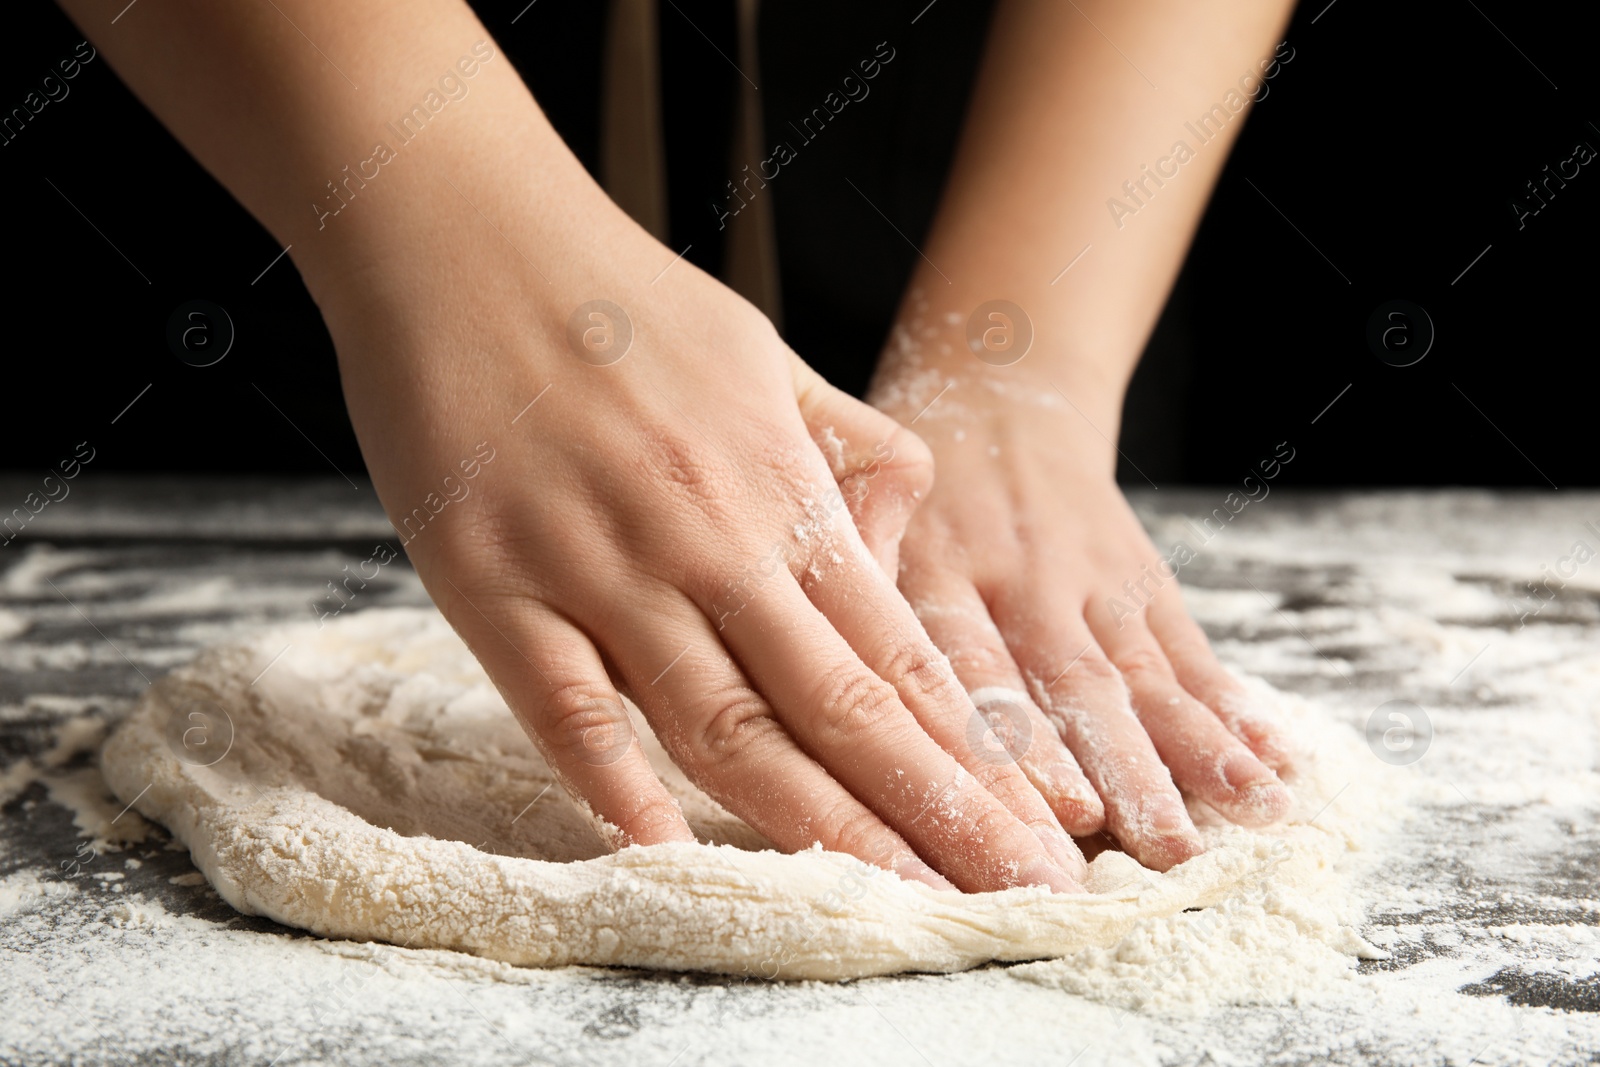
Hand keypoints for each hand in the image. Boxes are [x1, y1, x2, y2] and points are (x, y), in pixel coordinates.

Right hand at [321, 178, 1085, 893]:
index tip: (1026, 822)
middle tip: (1009, 892)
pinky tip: (664, 848)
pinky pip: (564, 704)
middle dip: (932, 809)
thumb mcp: (771, 355)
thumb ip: (849, 456)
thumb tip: (895, 556)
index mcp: (779, 488)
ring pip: (719, 721)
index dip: (970, 747)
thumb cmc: (622, 302)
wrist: (465, 237)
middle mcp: (708, 539)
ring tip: (886, 898)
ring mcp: (600, 566)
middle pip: (837, 704)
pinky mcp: (492, 584)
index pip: (897, 646)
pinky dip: (614, 780)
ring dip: (811, 820)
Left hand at [870, 359, 1291, 871]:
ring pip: (1145, 670)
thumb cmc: (911, 486)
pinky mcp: (1139, 576)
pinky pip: (1187, 645)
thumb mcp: (856, 511)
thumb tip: (816, 695)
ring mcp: (1089, 577)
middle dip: (1130, 771)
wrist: (999, 388)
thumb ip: (848, 594)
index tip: (1066, 812)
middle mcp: (1020, 577)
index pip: (977, 665)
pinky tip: (1274, 757)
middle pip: (1078, 683)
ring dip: (1201, 745)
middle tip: (1168, 851)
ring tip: (1255, 809)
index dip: (1022, 740)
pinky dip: (1231, 704)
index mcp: (936, 566)